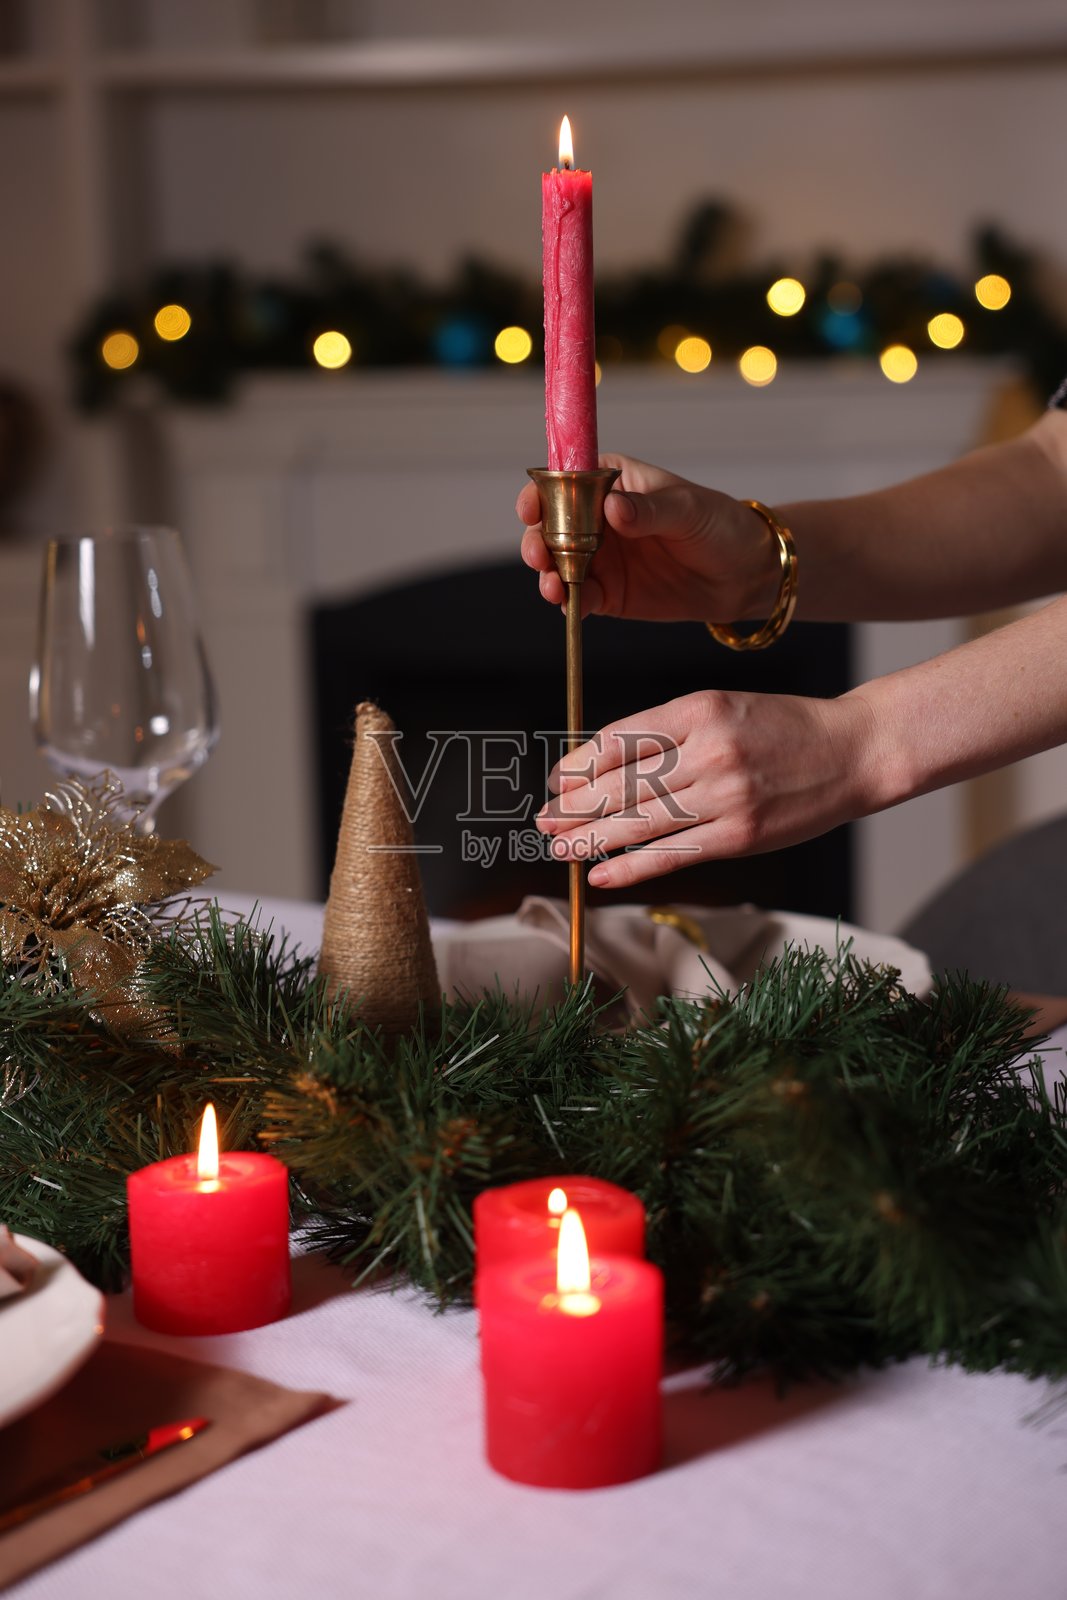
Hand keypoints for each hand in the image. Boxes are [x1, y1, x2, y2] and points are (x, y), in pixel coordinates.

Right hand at [517, 453, 780, 621]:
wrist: (744, 573)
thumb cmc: (719, 524)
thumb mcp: (687, 509)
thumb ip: (649, 510)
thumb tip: (613, 509)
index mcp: (611, 482)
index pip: (565, 481)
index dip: (541, 493)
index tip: (531, 509)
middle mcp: (597, 519)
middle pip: (551, 526)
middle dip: (537, 541)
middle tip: (539, 556)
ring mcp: (600, 558)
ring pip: (559, 564)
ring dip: (548, 575)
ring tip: (553, 587)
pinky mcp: (609, 593)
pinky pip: (580, 597)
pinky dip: (570, 602)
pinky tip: (570, 605)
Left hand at [536, 688, 877, 889]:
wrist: (855, 751)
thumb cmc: (785, 730)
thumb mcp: (723, 709)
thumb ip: (669, 734)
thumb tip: (603, 766)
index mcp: (699, 709)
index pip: (620, 739)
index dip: (579, 764)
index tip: (557, 780)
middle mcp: (708, 750)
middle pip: (621, 784)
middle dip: (574, 806)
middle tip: (542, 820)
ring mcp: (724, 795)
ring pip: (639, 821)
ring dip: (591, 839)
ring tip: (558, 847)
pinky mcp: (739, 835)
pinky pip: (672, 854)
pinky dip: (631, 866)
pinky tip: (602, 873)